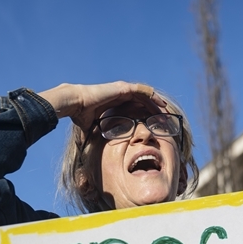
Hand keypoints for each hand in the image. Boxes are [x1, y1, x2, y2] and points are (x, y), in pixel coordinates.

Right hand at [37, 82, 166, 130]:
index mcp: (116, 103)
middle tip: (165, 122)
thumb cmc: (81, 117)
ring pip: (146, 96)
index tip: (154, 126)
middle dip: (155, 111)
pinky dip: (153, 98)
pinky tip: (162, 105)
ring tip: (167, 114)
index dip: (146, 116)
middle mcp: (121, 95)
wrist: (76, 104)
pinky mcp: (123, 88)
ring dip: (157, 105)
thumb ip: (95, 138)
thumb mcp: (92, 130)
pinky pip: (143, 92)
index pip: (135, 108)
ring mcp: (123, 90)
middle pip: (143, 102)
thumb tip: (89, 155)